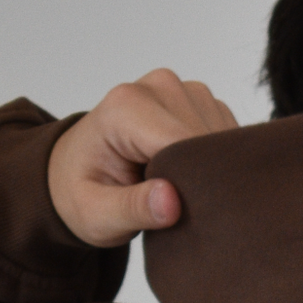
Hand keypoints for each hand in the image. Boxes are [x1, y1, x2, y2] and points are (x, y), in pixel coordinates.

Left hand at [47, 70, 237, 245]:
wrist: (76, 170)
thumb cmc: (83, 191)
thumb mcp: (96, 215)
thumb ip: (131, 209)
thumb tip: (170, 202)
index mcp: (126, 106)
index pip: (183, 145)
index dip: (195, 184)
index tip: (192, 216)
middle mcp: (159, 86)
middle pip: (206, 139)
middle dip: (203, 179)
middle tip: (183, 210)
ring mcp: (183, 89)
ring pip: (222, 137)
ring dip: (211, 170)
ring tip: (182, 192)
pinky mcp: (200, 101)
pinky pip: (227, 135)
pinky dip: (216, 161)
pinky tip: (192, 176)